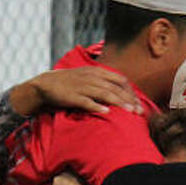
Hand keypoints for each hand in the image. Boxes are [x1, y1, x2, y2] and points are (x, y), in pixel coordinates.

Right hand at [16, 67, 140, 115]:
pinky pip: (85, 101)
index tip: (139, 104)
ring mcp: (81, 86)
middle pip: (115, 88)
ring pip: (104, 93)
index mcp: (97, 72)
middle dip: (129, 99)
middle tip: (139, 111)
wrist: (45, 84)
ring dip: (119, 102)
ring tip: (130, 111)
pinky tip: (106, 112)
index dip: (131, 92)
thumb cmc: (72, 83)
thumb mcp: (90, 77)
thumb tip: (124, 92)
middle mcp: (91, 77)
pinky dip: (96, 106)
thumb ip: (106, 82)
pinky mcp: (71, 96)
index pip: (121, 80)